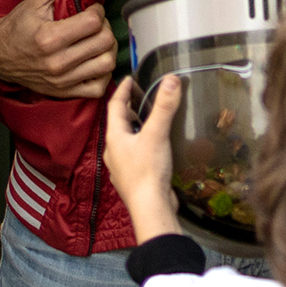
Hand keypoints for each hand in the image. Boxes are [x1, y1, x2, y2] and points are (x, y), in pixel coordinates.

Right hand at [0, 0, 116, 97]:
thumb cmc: (18, 27)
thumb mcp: (34, 1)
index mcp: (48, 38)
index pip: (93, 23)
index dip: (97, 11)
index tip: (90, 10)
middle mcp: (57, 62)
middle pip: (104, 42)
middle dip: (104, 28)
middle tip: (94, 24)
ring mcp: (62, 80)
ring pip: (106, 64)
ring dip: (106, 49)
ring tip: (96, 40)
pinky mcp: (65, 92)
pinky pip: (98, 87)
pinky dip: (102, 73)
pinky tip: (94, 60)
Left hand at [106, 77, 185, 243]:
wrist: (150, 207)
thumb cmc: (148, 170)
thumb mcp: (157, 134)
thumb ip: (164, 107)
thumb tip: (171, 79)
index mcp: (115, 137)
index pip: (114, 106)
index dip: (122, 90)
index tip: (129, 78)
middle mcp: (114, 151)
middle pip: (119, 123)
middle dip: (129, 108)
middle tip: (142, 96)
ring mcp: (122, 166)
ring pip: (127, 140)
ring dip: (136, 127)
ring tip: (150, 119)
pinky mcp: (134, 178)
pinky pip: (135, 154)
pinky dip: (143, 143)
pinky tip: (156, 147)